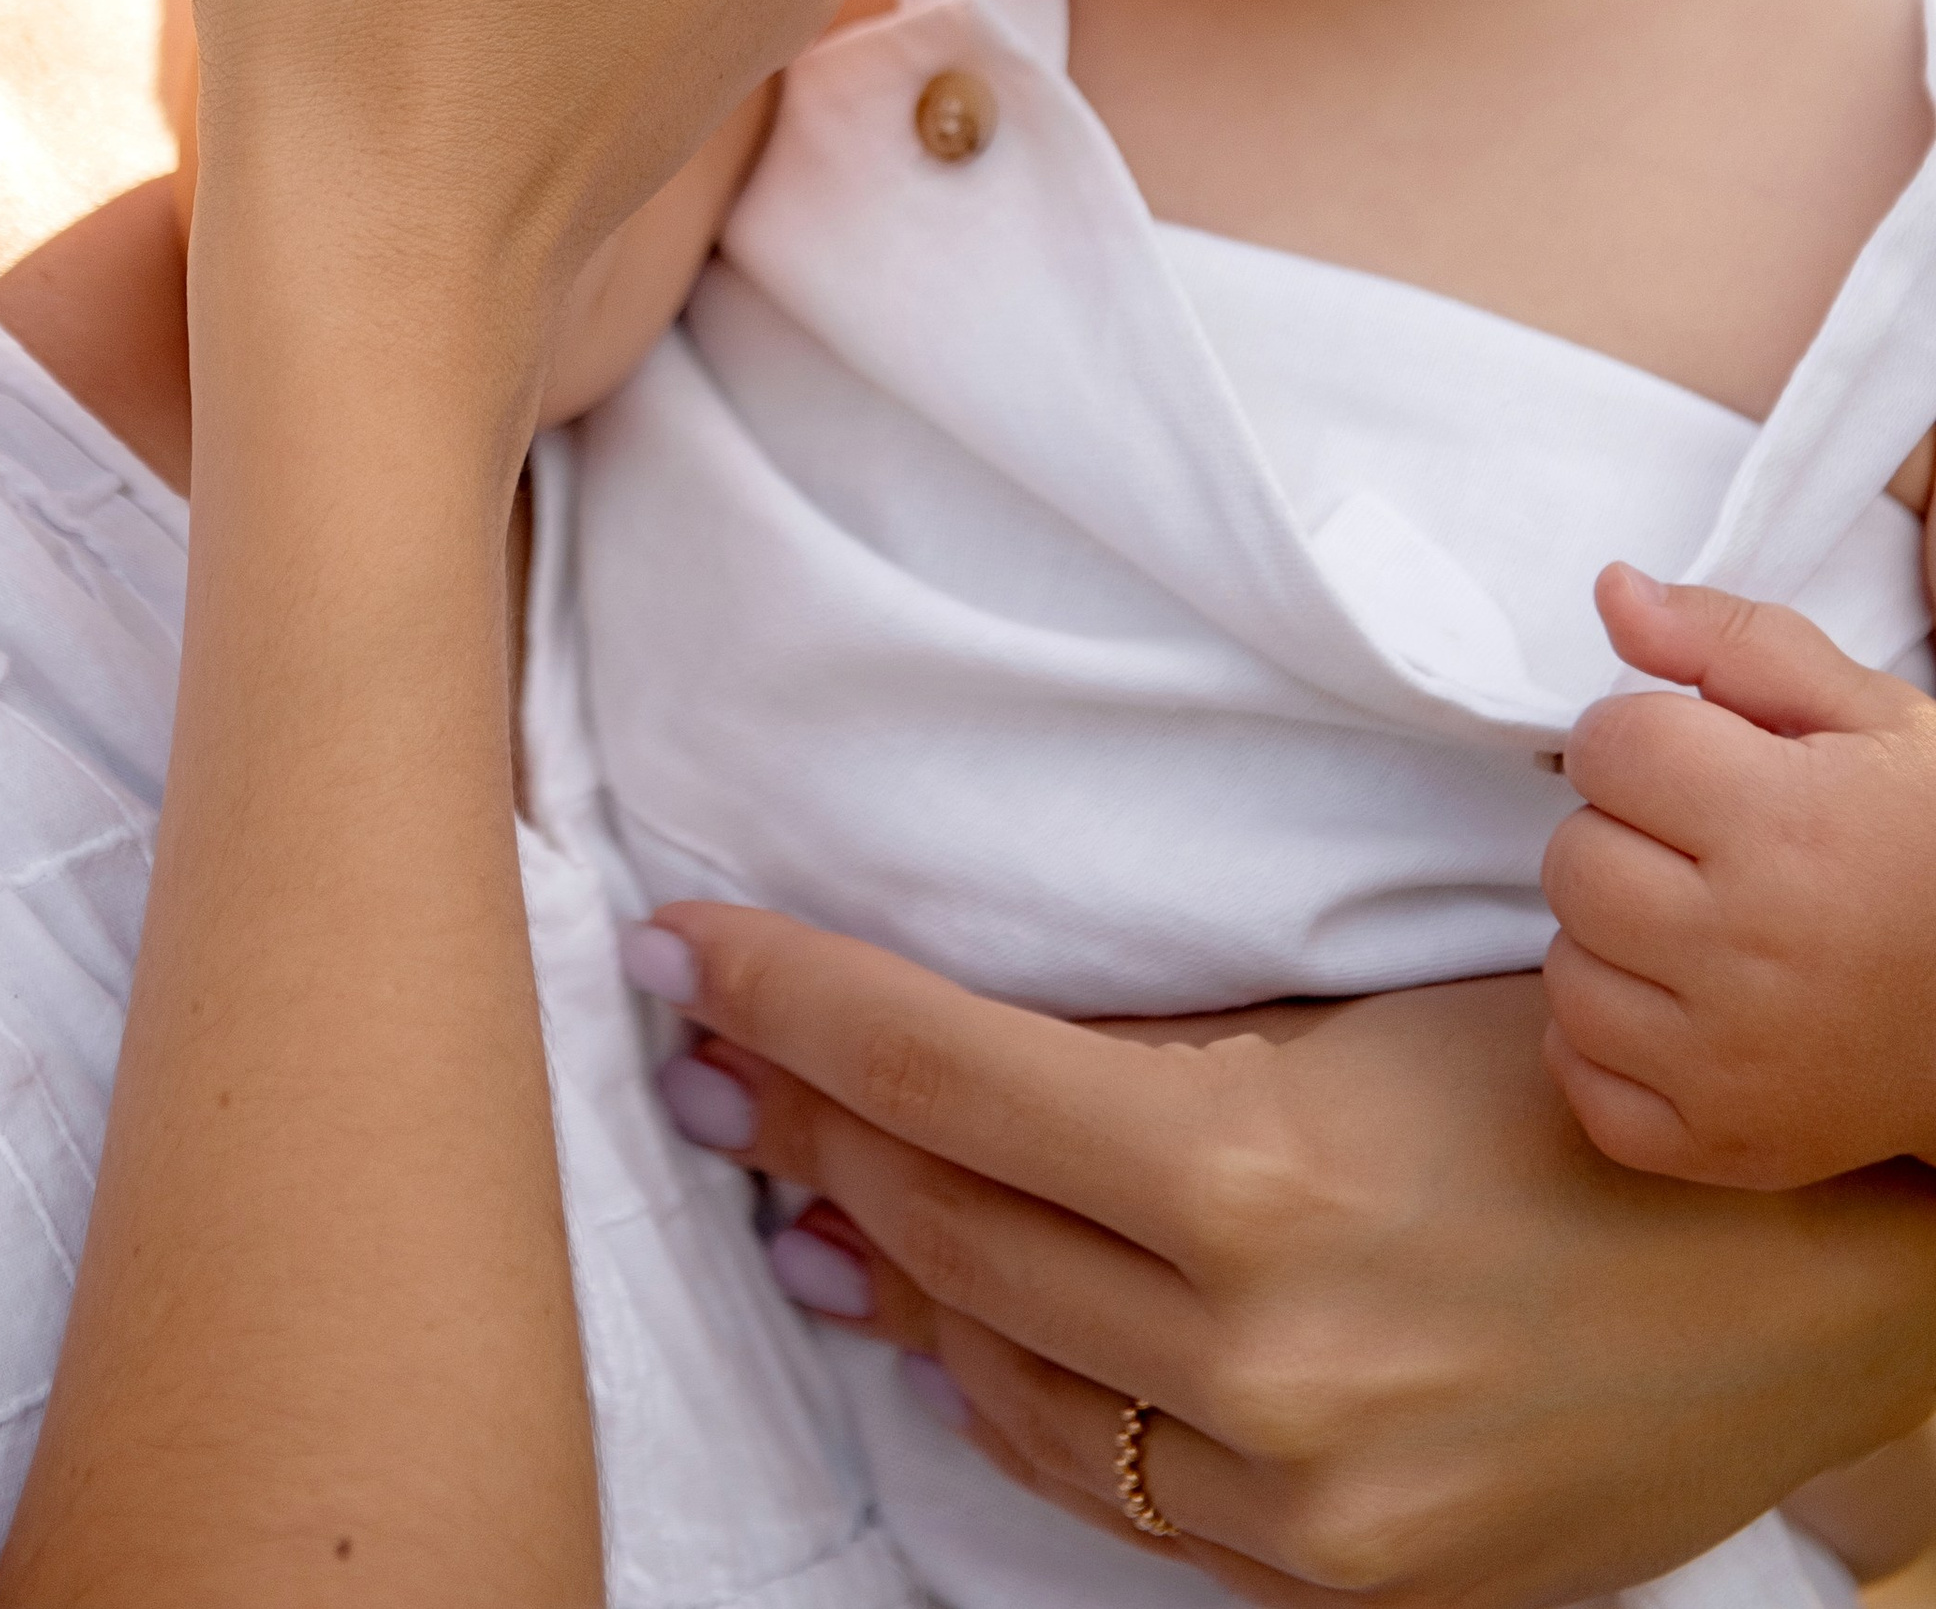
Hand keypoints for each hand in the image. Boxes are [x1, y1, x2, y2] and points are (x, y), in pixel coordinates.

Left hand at [617, 904, 1935, 1608]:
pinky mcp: (1337, 1582)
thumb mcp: (1358, 1018)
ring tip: (793, 1183)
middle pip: (942, 1221)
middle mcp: (1251, 1359)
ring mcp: (1292, 1496)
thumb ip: (1159, 1047)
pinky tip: (944, 1318)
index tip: (689, 947)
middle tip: (717, 1046)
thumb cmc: (1587, 1088)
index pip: (933, 1073)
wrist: (1803, 1268)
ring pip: (1000, 1372)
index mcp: (1251, 1176)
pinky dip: (1010, 1388)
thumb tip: (948, 1038)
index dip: (787, 1000)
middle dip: (805, 1118)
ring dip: (882, 1263)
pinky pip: (1105, 1486)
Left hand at [1540, 564, 1935, 1187]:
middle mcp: (1748, 949)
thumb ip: (1733, 642)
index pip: (1609, 746)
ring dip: (1611, 939)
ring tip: (1698, 927)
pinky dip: (1608, 1046)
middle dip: (1621, 835)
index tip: (1696, 762)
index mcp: (1784, 824)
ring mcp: (1732, 1064)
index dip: (1642, 739)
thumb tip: (1612, 591)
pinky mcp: (1725, 1146)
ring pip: (1567, 970)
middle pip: (1571, 859)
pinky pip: (1584, 1083)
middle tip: (1700, 846)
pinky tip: (1678, 1008)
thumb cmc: (1933, 844)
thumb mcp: (1869, 715)